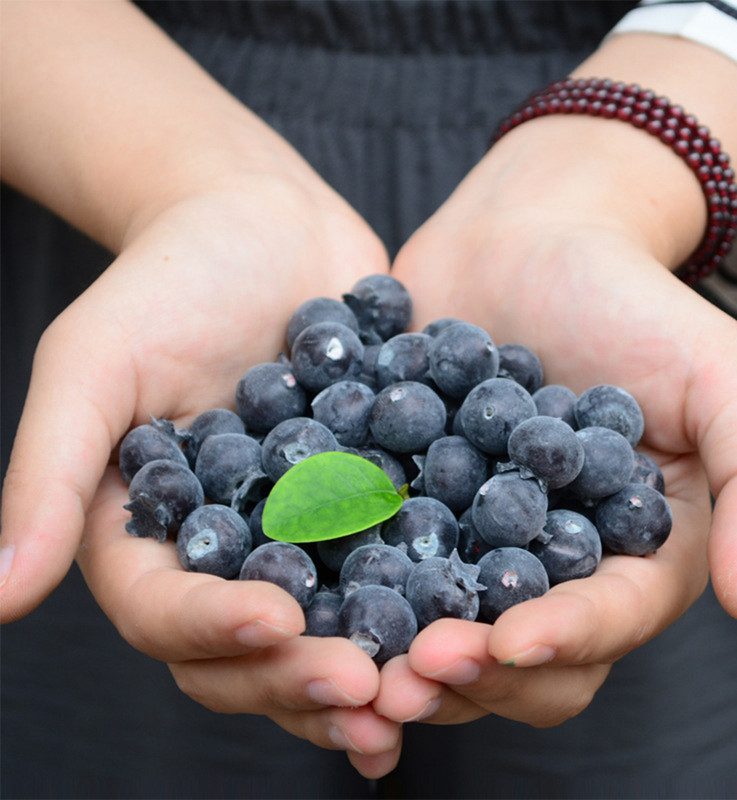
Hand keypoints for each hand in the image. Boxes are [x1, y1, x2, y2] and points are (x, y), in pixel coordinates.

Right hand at [1, 169, 401, 775]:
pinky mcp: (375, 496)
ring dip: (380, 659)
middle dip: (306, 674)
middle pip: (258, 642)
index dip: (214, 632)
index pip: (167, 614)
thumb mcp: (96, 362)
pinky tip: (482, 608)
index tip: (275, 624)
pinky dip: (438, 586)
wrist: (263, 222)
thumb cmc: (167, 280)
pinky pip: (407, 551)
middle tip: (369, 692)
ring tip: (430, 682)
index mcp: (153, 535)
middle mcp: (233, 549)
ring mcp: (310, 530)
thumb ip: (50, 473)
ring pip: (337, 619)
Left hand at [378, 116, 736, 726]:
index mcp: (622, 555)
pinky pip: (368, 546)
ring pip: (431, 618)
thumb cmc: (631, 301)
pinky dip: (335, 572)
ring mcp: (462, 534)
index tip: (505, 644)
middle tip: (403, 677)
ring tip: (339, 654)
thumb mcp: (719, 378)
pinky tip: (293, 581)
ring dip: (389, 646)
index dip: (556, 642)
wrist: (527, 236)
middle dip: (463, 671)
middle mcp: (541, 562)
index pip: (598, 624)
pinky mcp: (401, 496)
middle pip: (508, 649)